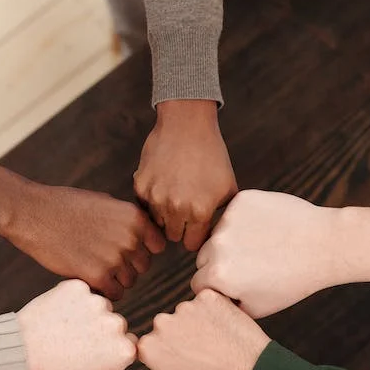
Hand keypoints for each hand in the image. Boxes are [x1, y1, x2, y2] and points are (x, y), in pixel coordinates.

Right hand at [8, 184, 164, 299]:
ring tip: (92, 265)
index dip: (142, 249)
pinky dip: (103, 291)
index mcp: (135, 218)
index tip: (124, 248)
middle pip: (143, 266)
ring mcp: (115, 258)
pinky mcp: (97, 276)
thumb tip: (146, 236)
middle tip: (102, 257)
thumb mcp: (105, 203)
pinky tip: (88, 277)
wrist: (33, 214)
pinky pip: (114, 294)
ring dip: (114, 279)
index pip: (157, 246)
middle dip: (127, 265)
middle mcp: (130, 238)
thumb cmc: (67, 206)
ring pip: (129, 282)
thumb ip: (128, 220)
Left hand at [17, 280, 137, 369]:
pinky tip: (57, 314)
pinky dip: (71, 299)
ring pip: (99, 305)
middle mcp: (115, 324)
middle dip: (101, 329)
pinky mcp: (78, 287)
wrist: (19, 352)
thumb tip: (125, 355)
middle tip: (74, 340)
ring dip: (87, 313)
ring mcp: (97, 303)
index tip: (91, 352)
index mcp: (123, 350)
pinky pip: (81, 291)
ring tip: (63, 328)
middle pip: (116, 322)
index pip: (128, 342)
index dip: (110, 348)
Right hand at [134, 100, 237, 251]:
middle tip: (186, 209)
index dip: (195, 236)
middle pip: (173, 236)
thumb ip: (223, 215)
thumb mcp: (228, 187)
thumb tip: (218, 236)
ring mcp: (155, 198)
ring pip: (157, 223)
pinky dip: (152, 199)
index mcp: (200, 212)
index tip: (197, 227)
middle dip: (180, 227)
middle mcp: (176, 209)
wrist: (187, 125)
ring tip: (175, 194)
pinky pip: (144, 205)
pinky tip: (163, 182)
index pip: (192, 244)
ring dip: (165, 214)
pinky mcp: (140, 186)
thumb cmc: (212, 155)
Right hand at [138, 289, 269, 369]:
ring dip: (199, 320)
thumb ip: (160, 365)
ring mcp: (185, 307)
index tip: (182, 354)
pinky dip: (215, 310)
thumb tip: (155, 352)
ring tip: (218, 340)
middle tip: (203, 348)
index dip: (168, 349)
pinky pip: (207, 301)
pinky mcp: (207, 296)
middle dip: (181, 333)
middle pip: (168, 323)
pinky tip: (226, 327)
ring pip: (188, 311)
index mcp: (150, 347)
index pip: (151, 341)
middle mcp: (162, 323)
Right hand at [191, 190, 342, 317]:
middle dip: (219, 263)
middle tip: (250, 266)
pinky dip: (245, 221)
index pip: (198, 282)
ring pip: (217, 234)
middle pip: (203, 257)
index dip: (217, 287)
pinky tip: (267, 230)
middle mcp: (218, 245)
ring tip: (262, 247)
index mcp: (218, 275)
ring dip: (231, 241)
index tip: (238, 284)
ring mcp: (229, 219)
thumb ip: (226, 305)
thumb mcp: (258, 308)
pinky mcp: (242, 200)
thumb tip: (209, 298)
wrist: (324, 245)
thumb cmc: (293, 281)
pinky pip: (233, 213)